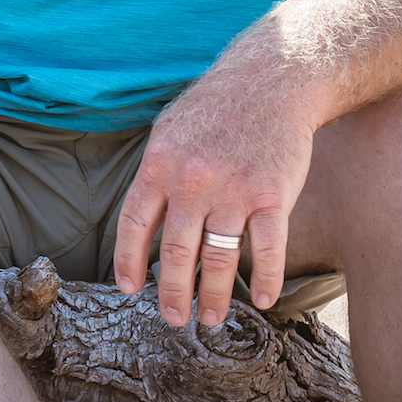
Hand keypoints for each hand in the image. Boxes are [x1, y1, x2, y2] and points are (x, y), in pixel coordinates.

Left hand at [112, 69, 318, 327]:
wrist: (269, 83)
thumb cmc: (214, 108)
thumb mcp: (168, 130)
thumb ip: (155, 172)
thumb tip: (142, 216)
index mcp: (159, 165)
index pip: (134, 223)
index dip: (129, 260)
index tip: (130, 289)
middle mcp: (191, 182)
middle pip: (175, 252)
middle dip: (172, 292)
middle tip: (172, 319)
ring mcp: (233, 190)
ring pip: (218, 258)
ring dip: (213, 295)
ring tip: (209, 318)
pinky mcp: (271, 195)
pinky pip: (267, 249)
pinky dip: (265, 279)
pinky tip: (261, 300)